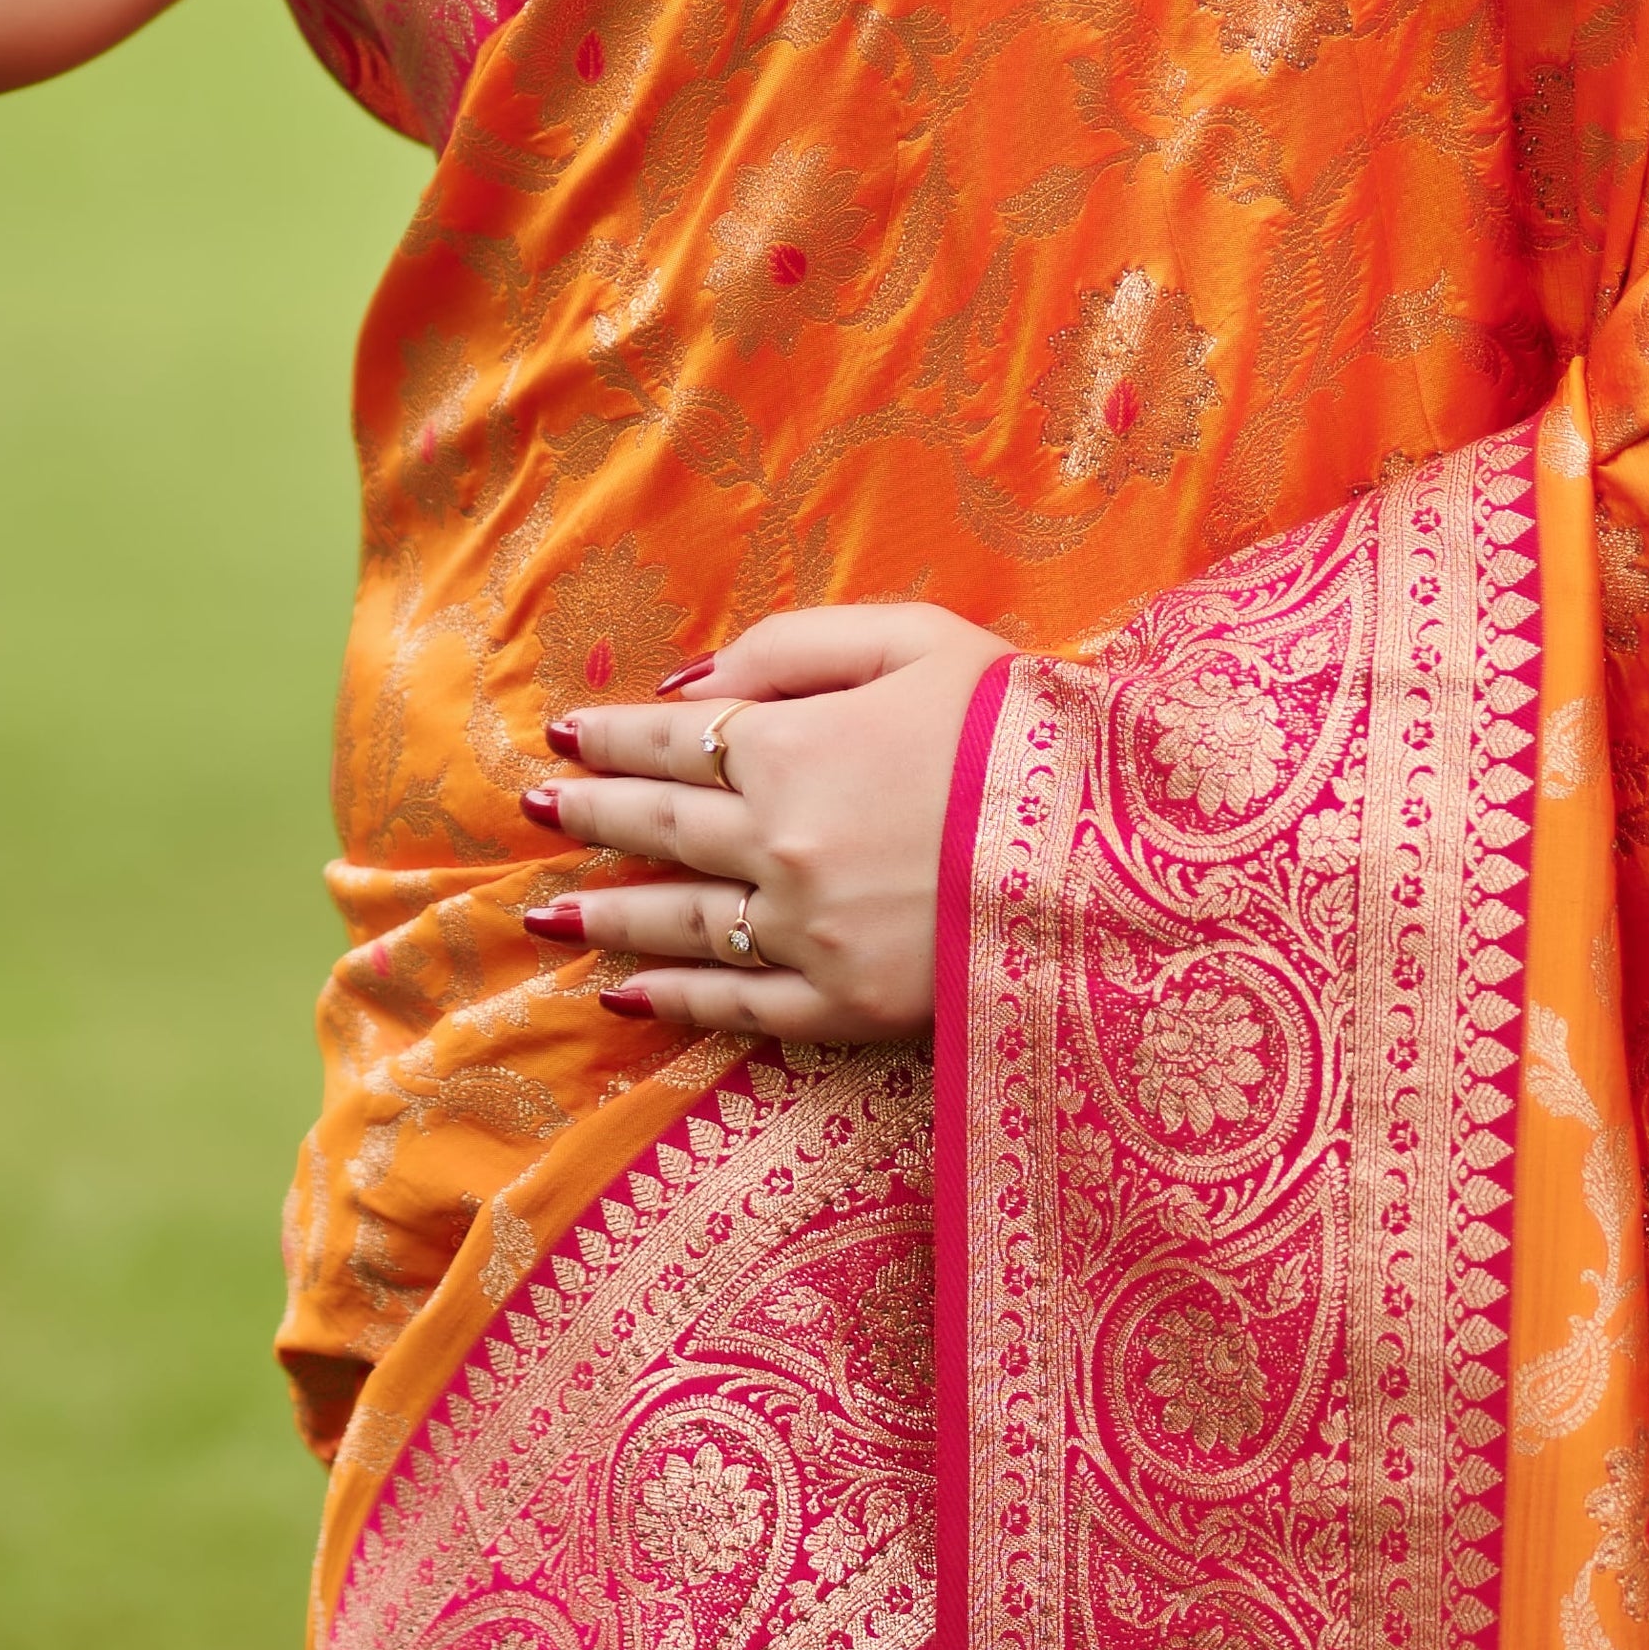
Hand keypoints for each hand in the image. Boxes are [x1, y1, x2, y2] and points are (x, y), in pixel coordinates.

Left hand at [523, 604, 1007, 1043]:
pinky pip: (738, 1009)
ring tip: (548, 911)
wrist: (1113, 853)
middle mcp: (777, 845)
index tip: (564, 733)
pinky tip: (626, 998)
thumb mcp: (917, 640)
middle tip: (536, 809)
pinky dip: (674, 1002)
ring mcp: (805, 935)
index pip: (670, 739)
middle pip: (659, 827)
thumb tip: (687, 683)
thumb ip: (792, 647)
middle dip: (591, 814)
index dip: (612, 734)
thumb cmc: (1022, 730)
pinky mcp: (844, 1006)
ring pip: (679, 923)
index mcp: (790, 748)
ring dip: (606, 913)